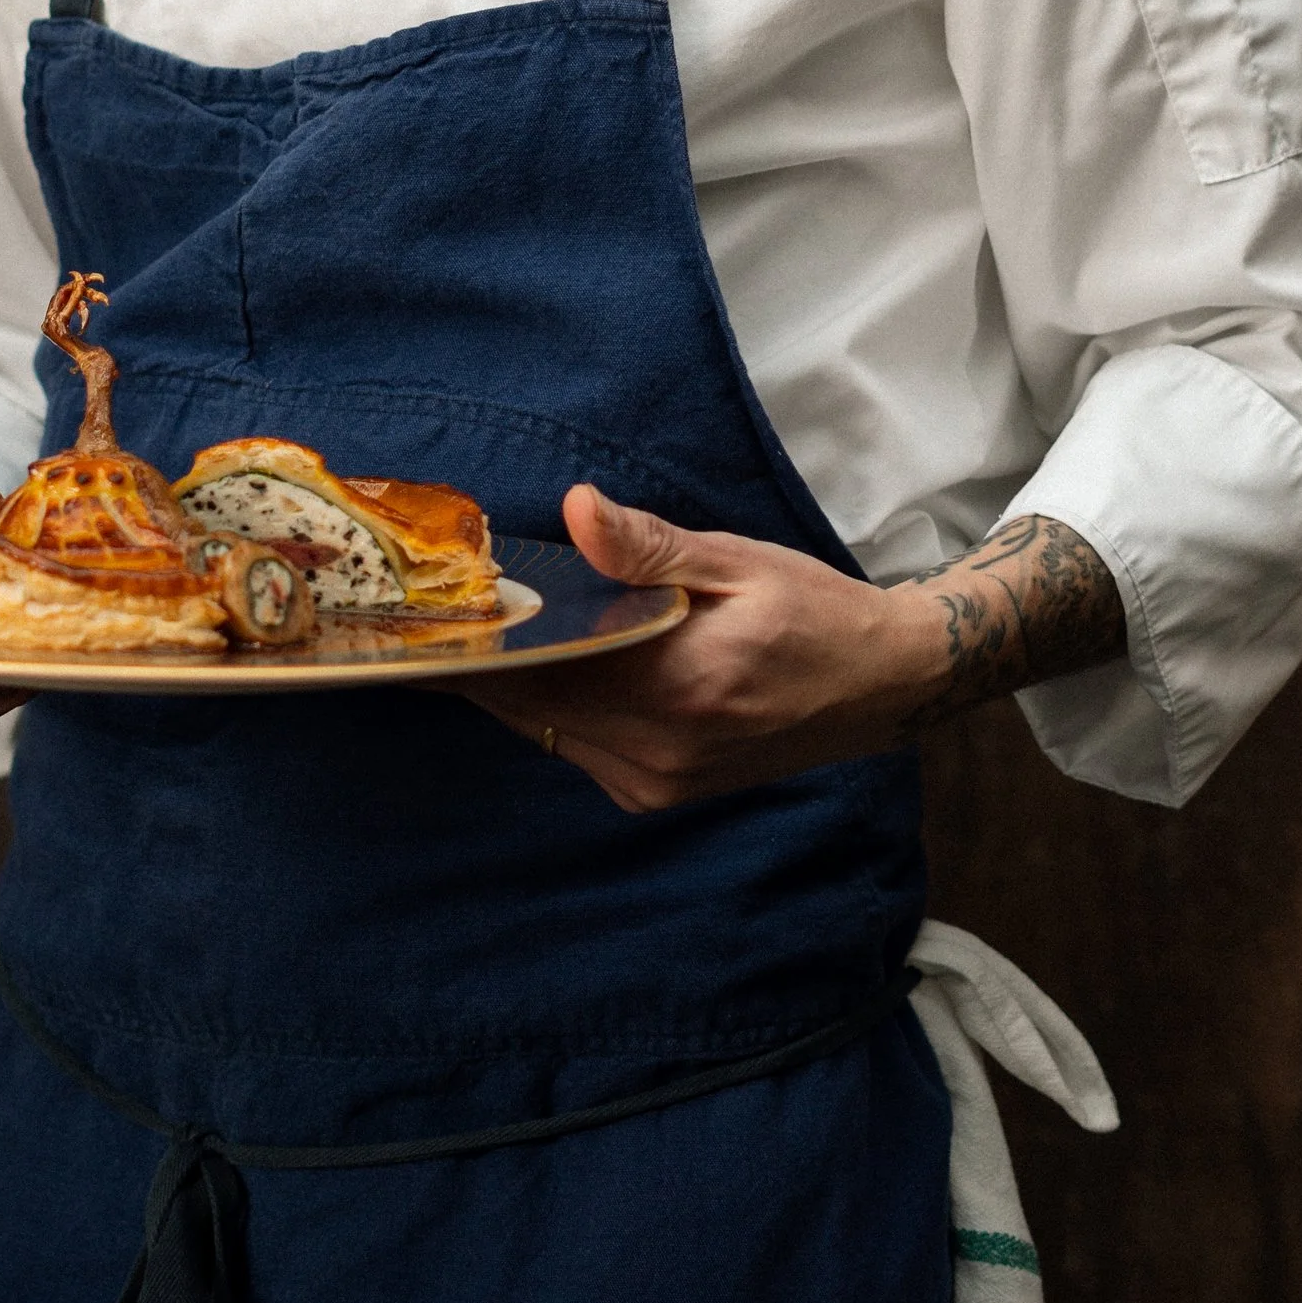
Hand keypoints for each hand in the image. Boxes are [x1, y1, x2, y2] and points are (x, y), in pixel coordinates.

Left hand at [456, 482, 1121, 813]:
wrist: (879, 688)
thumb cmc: (812, 612)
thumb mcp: (738, 561)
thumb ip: (649, 546)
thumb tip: (575, 510)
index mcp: (678, 686)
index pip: (542, 667)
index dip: (476, 640)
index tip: (422, 611)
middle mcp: (658, 749)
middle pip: (528, 703)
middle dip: (476, 658)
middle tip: (423, 610)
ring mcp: (655, 781)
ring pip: (543, 728)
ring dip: (507, 681)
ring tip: (469, 626)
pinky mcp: (655, 792)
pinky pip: (574, 744)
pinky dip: (548, 703)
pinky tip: (538, 661)